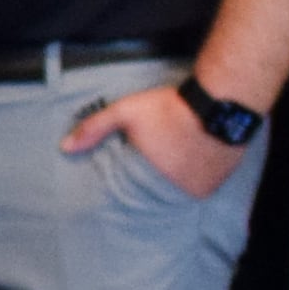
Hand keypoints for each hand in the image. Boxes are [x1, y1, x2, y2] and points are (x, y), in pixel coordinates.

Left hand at [65, 83, 243, 201]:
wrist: (221, 101)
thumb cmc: (170, 108)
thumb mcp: (125, 113)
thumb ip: (94, 129)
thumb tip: (64, 148)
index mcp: (154, 179)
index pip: (137, 188)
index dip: (136, 175)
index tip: (140, 163)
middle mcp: (181, 188)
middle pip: (162, 188)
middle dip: (158, 175)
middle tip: (163, 154)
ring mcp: (206, 185)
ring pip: (185, 186)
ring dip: (180, 175)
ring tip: (178, 154)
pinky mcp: (224, 178)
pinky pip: (206, 181)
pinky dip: (199, 172)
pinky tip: (195, 156)